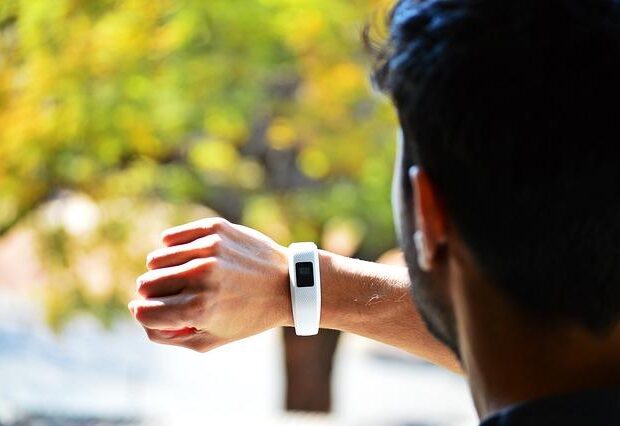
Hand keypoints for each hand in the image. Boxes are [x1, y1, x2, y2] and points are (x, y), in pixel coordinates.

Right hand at [129, 217, 290, 351]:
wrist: (288, 283)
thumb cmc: (249, 316)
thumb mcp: (212, 340)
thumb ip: (169, 335)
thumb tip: (138, 313)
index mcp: (199, 309)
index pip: (144, 311)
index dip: (146, 314)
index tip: (154, 312)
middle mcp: (200, 277)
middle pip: (146, 285)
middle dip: (153, 294)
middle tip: (174, 296)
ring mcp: (208, 249)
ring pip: (156, 259)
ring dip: (163, 271)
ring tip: (183, 276)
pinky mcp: (214, 229)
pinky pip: (171, 237)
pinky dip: (173, 249)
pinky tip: (189, 257)